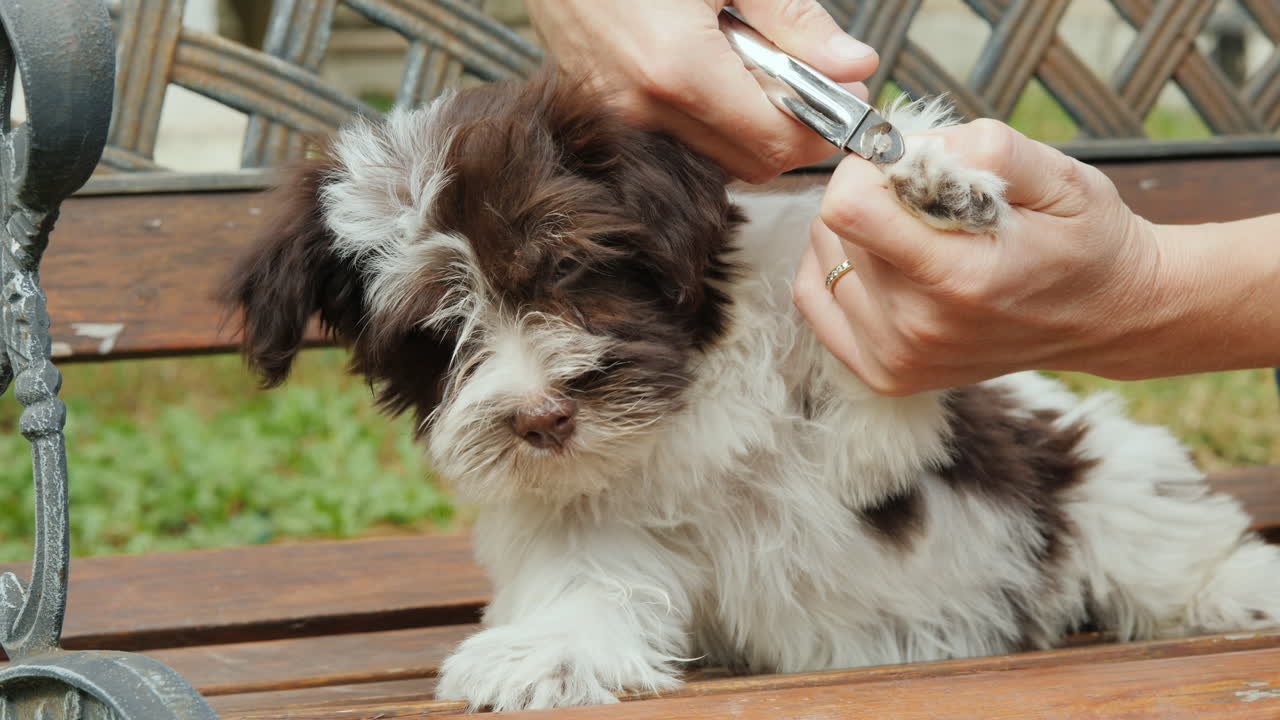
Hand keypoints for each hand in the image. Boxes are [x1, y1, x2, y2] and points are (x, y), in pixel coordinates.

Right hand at [526, 0, 878, 182]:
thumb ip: (794, 22)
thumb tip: (854, 67)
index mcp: (678, 70)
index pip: (777, 144)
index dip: (825, 128)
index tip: (850, 98)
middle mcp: (643, 112)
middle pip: (752, 164)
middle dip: (794, 132)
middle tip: (817, 81)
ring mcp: (618, 122)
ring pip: (718, 161)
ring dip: (753, 128)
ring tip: (756, 66)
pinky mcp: (604, 118)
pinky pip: (681, 143)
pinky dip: (714, 123)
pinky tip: (715, 73)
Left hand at [793, 120, 1165, 393]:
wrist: (1110, 316)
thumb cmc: (1084, 240)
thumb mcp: (1058, 175)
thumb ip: (978, 149)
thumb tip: (901, 147)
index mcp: (960, 279)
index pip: (849, 208)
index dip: (867, 167)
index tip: (904, 160)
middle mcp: (917, 328)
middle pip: (836, 227)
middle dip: (871, 194)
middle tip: (927, 198)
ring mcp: (896, 357)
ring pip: (823, 256)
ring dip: (856, 231)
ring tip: (918, 233)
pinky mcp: (882, 373)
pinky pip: (815, 298)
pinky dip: (838, 266)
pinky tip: (885, 260)